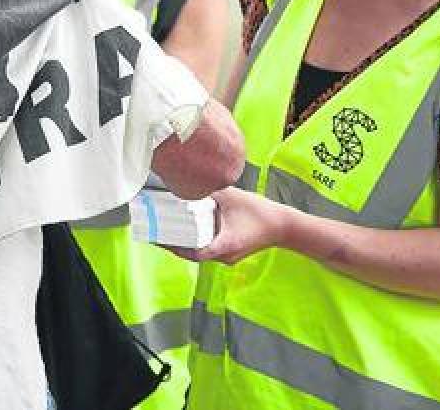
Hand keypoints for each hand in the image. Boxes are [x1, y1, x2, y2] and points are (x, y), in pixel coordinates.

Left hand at [169, 187, 291, 264]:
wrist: (284, 226)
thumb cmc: (260, 213)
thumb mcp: (233, 197)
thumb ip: (210, 189)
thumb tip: (189, 181)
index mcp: (224, 245)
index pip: (192, 252)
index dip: (173, 245)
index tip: (158, 236)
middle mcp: (223, 256)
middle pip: (192, 254)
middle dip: (173, 243)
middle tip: (156, 230)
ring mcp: (227, 257)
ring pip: (199, 253)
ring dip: (184, 243)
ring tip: (167, 228)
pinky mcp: (230, 253)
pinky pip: (208, 249)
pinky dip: (196, 241)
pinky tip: (188, 229)